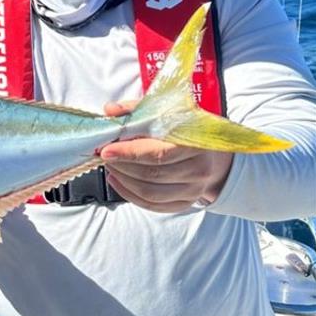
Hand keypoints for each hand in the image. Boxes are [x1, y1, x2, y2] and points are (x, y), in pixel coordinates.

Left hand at [99, 100, 232, 212]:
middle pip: (152, 174)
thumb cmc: (184, 129)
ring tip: (110, 167)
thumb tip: (111, 110)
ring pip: (150, 193)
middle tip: (104, 156)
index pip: (158, 154)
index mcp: (195, 143)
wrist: (211, 151)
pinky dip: (130, 195)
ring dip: (123, 181)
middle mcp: (198, 169)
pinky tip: (118, 182)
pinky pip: (153, 206)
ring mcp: (194, 189)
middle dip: (122, 166)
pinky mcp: (185, 202)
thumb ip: (136, 110)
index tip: (106, 150)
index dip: (129, 153)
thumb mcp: (163, 111)